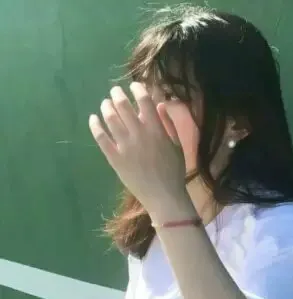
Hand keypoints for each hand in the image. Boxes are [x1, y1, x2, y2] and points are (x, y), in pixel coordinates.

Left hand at [89, 83, 186, 213]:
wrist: (163, 196)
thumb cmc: (174, 171)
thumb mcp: (177, 146)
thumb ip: (168, 124)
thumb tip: (160, 105)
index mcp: (156, 130)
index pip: (144, 101)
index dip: (138, 89)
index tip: (135, 86)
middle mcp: (138, 135)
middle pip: (123, 106)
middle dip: (118, 94)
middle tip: (116, 91)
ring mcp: (124, 147)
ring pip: (110, 119)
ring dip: (106, 106)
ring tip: (105, 103)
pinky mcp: (114, 158)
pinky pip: (101, 138)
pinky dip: (95, 126)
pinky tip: (93, 119)